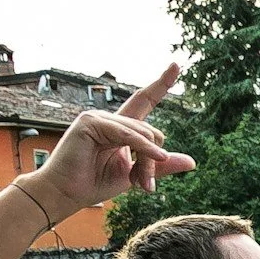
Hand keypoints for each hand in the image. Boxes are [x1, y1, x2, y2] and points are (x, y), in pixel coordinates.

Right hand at [21, 63, 193, 219]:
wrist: (67, 193)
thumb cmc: (96, 183)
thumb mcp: (137, 175)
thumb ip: (161, 165)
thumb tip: (192, 161)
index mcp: (121, 127)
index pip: (144, 100)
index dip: (161, 83)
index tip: (175, 64)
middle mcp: (110, 119)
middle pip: (152, 132)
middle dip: (155, 160)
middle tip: (147, 185)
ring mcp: (98, 117)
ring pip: (144, 134)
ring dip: (148, 162)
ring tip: (142, 184)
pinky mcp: (90, 122)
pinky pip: (129, 134)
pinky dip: (144, 148)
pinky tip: (156, 157)